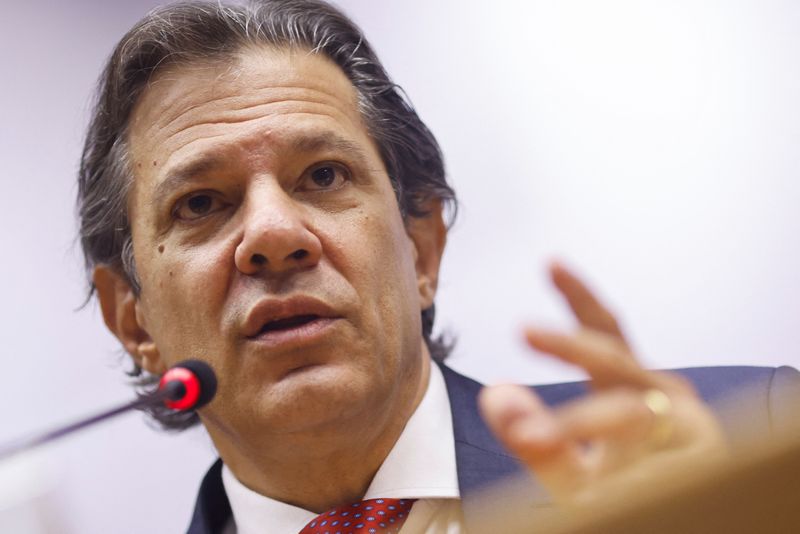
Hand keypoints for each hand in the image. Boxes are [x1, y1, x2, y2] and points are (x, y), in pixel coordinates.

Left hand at [478, 262, 725, 501]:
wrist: (680, 525)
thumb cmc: (628, 493)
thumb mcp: (570, 468)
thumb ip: (534, 436)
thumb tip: (495, 393)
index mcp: (632, 386)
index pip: (606, 332)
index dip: (579, 296)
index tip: (550, 262)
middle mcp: (663, 397)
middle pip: (614, 359)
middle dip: (570, 345)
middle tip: (524, 329)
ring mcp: (686, 429)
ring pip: (625, 414)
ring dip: (576, 424)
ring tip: (532, 437)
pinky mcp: (702, 466)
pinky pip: (644, 466)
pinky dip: (615, 479)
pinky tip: (601, 493)